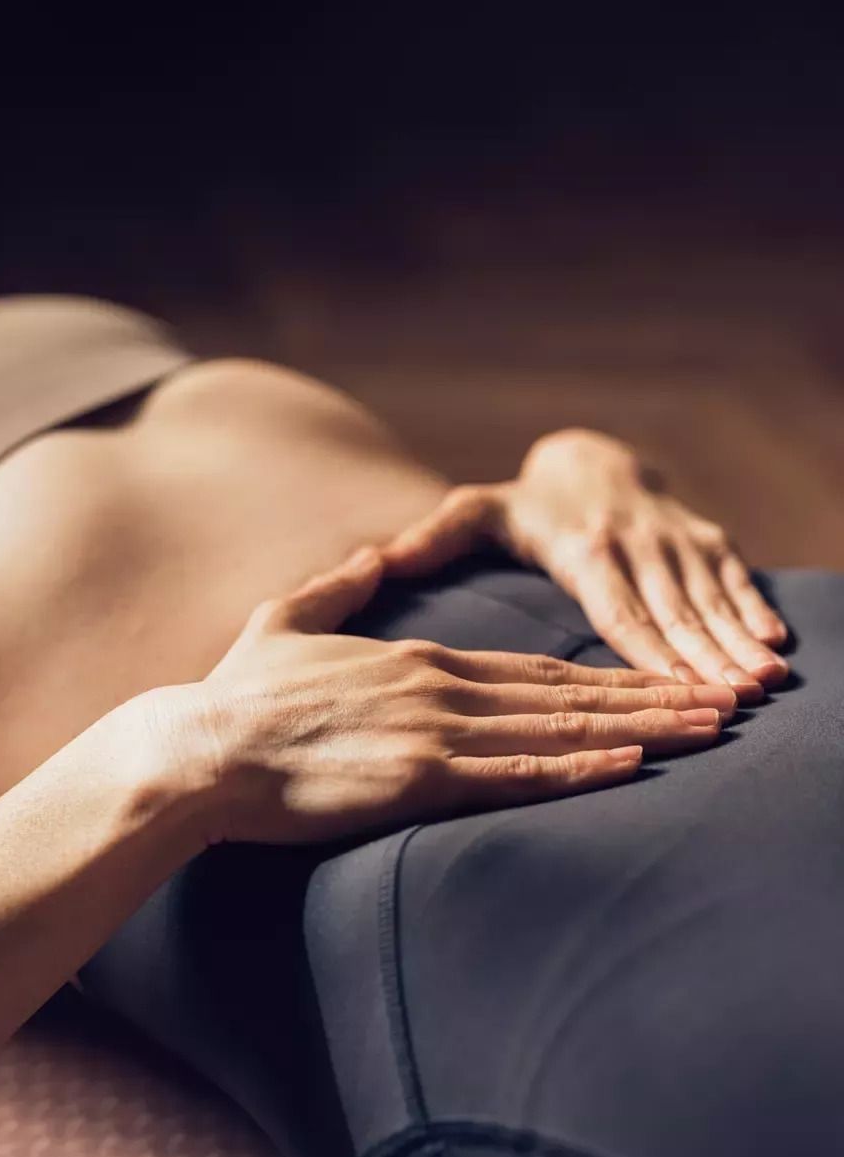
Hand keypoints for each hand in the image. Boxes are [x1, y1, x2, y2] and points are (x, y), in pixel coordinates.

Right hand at [146, 545, 736, 847]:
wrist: (202, 749)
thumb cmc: (238, 695)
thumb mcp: (284, 620)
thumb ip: (336, 586)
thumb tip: (369, 554)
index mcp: (417, 656)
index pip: (533, 668)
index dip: (604, 676)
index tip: (659, 679)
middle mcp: (438, 686)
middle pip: (565, 693)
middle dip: (649, 696)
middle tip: (719, 703)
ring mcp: (432, 730)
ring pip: (556, 730)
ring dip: (637, 729)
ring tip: (702, 730)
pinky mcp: (416, 777)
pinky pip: (514, 773)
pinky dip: (579, 768)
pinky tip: (630, 764)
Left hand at [381, 429, 788, 699]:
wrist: (590, 456)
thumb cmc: (526, 505)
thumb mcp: (476, 511)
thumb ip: (433, 538)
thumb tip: (379, 560)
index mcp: (581, 546)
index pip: (615, 605)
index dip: (643, 646)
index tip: (665, 687)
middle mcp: (633, 541)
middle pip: (670, 608)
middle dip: (703, 656)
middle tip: (732, 700)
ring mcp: (673, 539)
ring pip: (707, 597)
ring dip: (735, 640)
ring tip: (761, 684)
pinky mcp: (702, 539)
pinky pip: (732, 577)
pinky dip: (755, 609)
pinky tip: (776, 646)